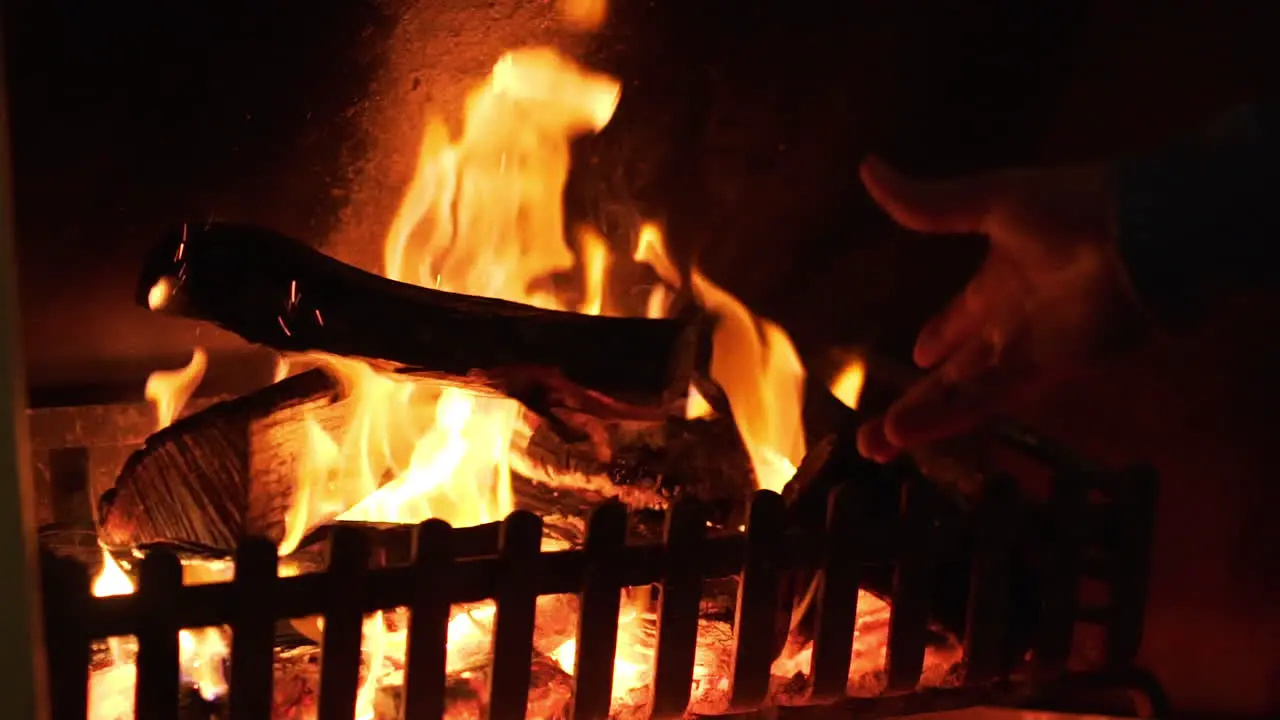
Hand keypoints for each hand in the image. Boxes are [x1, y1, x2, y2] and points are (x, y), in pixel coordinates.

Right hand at [856, 156, 1149, 461]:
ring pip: (962, 395)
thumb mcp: (989, 199)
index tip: (918, 355)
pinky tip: (905, 434)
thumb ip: (927, 203)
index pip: (963, 316)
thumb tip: (866, 167)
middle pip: (956, 371)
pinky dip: (945, 418)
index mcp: (1001, 278)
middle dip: (917, 398)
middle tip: (874, 427)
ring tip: (875, 448)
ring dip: (920, 420)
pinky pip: (984, 400)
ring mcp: (1027, 352)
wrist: (1144, 235)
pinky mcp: (1043, 373)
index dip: (941, 334)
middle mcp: (1011, 322)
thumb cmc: (1074, 209)